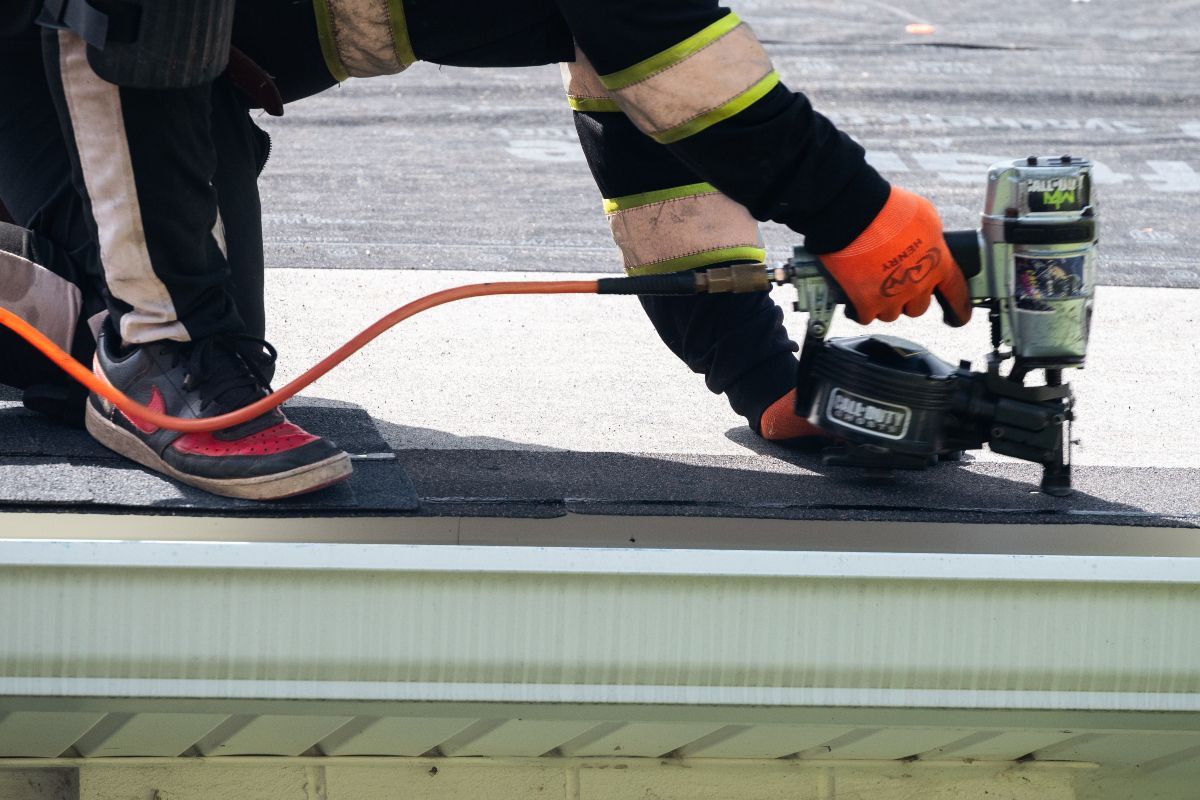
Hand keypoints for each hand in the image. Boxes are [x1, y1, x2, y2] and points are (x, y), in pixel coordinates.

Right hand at [817, 187, 971, 325]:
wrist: (856, 214)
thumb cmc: (889, 210)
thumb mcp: (926, 216)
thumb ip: (931, 238)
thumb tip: (927, 244)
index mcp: (938, 264)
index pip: (957, 294)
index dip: (959, 308)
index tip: (959, 317)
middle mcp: (918, 285)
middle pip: (918, 308)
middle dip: (908, 299)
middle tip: (894, 283)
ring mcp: (892, 297)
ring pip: (891, 314)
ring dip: (882, 304)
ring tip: (870, 285)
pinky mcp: (866, 304)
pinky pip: (865, 316)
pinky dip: (859, 308)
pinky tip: (855, 297)